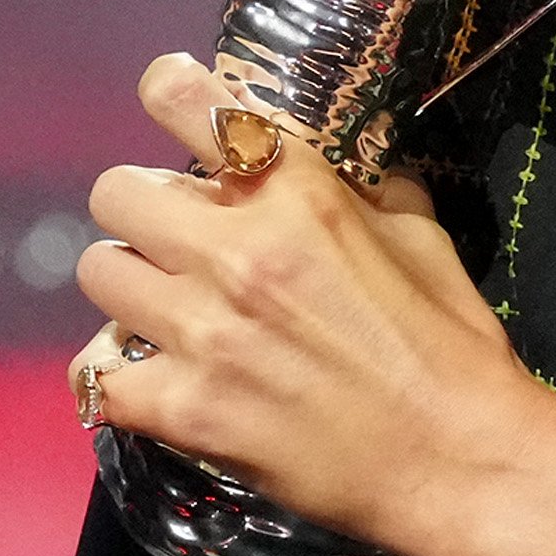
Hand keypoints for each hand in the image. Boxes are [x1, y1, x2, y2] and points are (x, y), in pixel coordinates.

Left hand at [71, 54, 540, 555]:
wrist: (459, 462)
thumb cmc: (453, 348)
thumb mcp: (423, 237)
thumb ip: (366, 189)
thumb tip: (341, 163)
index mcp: (300, 195)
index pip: (187, 100)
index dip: (169, 94)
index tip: (173, 101)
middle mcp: (238, 252)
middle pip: (117, 192)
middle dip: (144, 210)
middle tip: (178, 241)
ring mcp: (203, 332)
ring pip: (100, 274)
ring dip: (132, 288)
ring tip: (168, 313)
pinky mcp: (184, 408)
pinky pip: (96, 374)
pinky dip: (115, 376)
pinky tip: (149, 379)